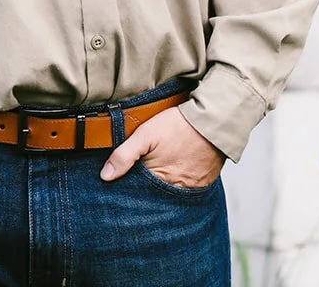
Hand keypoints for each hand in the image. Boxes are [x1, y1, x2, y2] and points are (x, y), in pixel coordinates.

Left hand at [99, 106, 224, 189]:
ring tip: (158, 174)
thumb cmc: (178, 125)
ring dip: (162, 189)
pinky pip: (187, 191)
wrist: (213, 121)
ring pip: (170, 195)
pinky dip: (179, 184)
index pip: (137, 195)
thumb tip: (105, 176)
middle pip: (154, 198)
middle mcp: (175, 191)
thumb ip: (124, 155)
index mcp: (158, 181)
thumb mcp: (146, 134)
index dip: (128, 189)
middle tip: (141, 178)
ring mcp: (191, 190)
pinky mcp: (204, 184)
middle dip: (145, 192)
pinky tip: (175, 171)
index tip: (121, 184)